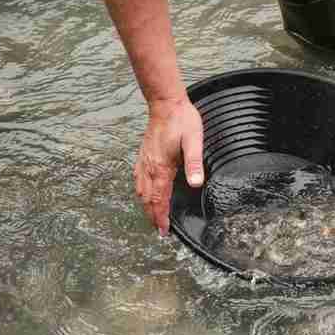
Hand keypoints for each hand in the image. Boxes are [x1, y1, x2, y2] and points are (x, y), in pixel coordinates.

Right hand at [134, 96, 203, 235]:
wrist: (166, 103)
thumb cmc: (182, 121)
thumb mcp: (194, 141)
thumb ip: (194, 163)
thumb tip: (196, 183)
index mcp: (161, 167)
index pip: (159, 199)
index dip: (161, 217)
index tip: (163, 231)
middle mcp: (149, 167)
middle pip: (147, 199)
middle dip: (152, 216)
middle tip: (158, 231)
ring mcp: (144, 161)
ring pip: (141, 190)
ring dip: (146, 206)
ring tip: (152, 217)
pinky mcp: (143, 155)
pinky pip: (138, 179)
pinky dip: (141, 192)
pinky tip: (144, 193)